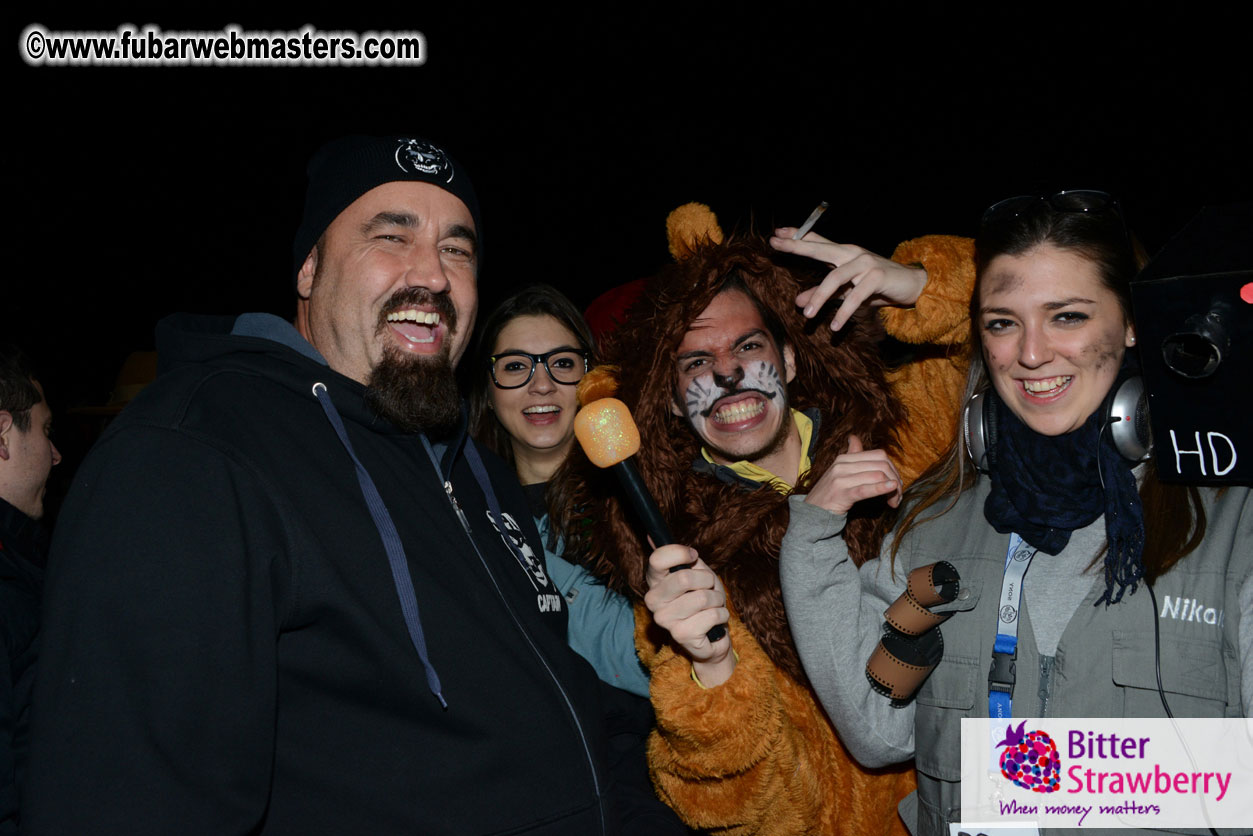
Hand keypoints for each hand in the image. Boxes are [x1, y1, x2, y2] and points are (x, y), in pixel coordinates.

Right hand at [644, 545, 733, 680]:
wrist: (712, 633)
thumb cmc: (703, 599)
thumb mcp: (695, 572)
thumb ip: (680, 556)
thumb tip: (653, 535)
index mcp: (654, 581)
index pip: (657, 559)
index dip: (680, 553)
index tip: (693, 556)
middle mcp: (653, 600)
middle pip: (684, 578)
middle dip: (707, 581)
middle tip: (708, 588)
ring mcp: (664, 619)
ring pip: (702, 598)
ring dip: (717, 600)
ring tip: (712, 606)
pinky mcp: (680, 635)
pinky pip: (712, 615)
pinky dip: (721, 615)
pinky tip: (715, 621)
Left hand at [769, 229, 926, 330]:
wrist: (913, 285)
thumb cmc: (877, 285)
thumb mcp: (846, 290)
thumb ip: (822, 293)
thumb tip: (797, 302)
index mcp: (844, 253)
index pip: (817, 241)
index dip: (797, 235)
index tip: (776, 232)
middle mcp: (852, 253)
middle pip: (820, 248)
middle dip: (797, 245)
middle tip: (776, 244)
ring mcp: (865, 263)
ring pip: (835, 277)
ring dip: (820, 297)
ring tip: (808, 316)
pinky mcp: (877, 277)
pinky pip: (856, 295)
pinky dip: (844, 311)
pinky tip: (835, 325)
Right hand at [803, 434, 902, 514]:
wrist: (812, 513)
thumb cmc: (829, 494)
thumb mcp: (839, 471)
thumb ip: (851, 455)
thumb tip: (854, 437)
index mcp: (844, 458)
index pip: (879, 455)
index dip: (893, 468)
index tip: (896, 484)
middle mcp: (842, 465)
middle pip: (881, 464)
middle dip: (896, 480)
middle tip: (898, 496)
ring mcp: (840, 478)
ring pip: (877, 475)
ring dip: (892, 490)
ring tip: (894, 502)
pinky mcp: (841, 494)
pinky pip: (865, 488)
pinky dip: (881, 488)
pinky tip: (891, 489)